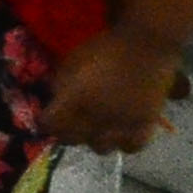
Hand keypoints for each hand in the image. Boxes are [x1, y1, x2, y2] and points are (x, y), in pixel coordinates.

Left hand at [49, 28, 184, 154]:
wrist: (146, 44)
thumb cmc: (104, 48)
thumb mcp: (70, 61)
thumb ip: (59, 85)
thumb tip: (54, 103)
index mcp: (74, 99)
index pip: (49, 125)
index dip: (46, 121)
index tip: (49, 116)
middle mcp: (96, 117)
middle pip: (72, 140)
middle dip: (67, 131)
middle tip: (71, 122)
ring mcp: (122, 124)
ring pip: (100, 148)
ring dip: (95, 138)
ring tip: (98, 127)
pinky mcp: (145, 125)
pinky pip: (131, 146)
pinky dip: (124, 142)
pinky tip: (121, 132)